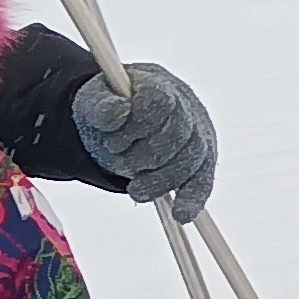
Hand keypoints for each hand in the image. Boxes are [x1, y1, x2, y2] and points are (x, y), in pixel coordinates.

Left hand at [71, 60, 216, 222]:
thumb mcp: (94, 102)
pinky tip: (182, 214)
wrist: (124, 115)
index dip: (139, 126)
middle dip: (149, 157)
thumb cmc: (111, 107)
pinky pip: (204, 179)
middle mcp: (186, 106)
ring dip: (164, 180)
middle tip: (123, 166)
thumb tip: (120, 111)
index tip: (113, 142)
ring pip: (194, 158)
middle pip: (181, 133)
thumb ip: (102, 105)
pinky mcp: (202, 159)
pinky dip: (194, 198)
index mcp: (160, 84)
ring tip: (136, 192)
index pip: (162, 102)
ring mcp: (198, 132)